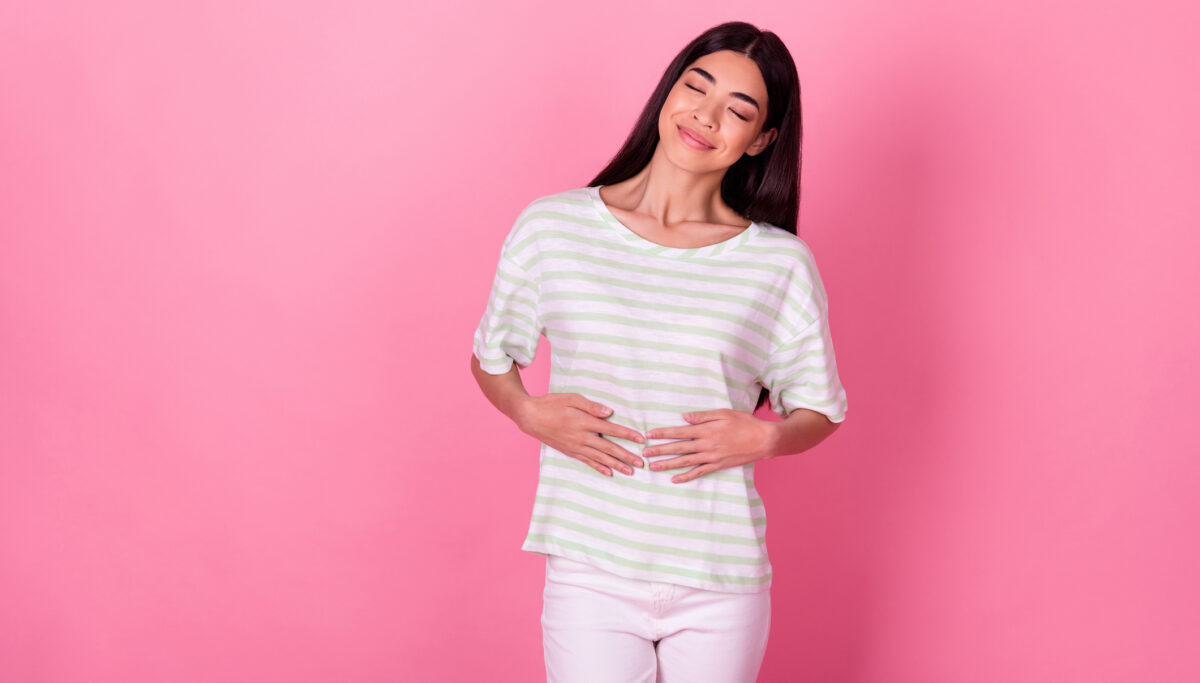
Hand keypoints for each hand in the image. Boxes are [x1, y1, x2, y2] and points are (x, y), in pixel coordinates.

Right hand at [516, 393, 645, 476]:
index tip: (641, 439)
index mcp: (584, 422)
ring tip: (630, 472)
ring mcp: (576, 447)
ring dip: (616, 465)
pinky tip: (609, 473)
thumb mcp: (572, 399)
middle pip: (609, 448)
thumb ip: (592, 406)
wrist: (530, 417)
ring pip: (600, 458)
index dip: (627, 435)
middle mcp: (582, 437)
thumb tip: (610, 413)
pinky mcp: (570, 452)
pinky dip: (599, 467)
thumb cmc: (552, 404)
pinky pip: (587, 462)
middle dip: (626, 456)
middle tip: (641, 463)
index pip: (611, 430)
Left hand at [643, 409, 778, 483]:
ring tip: (653, 467)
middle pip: (678, 448)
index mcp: (706, 430)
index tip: (649, 435)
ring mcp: (712, 457)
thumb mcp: (724, 413)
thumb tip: (684, 417)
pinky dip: (686, 476)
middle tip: (644, 454)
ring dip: (668, 464)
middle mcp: (706, 445)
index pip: (679, 432)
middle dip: (659, 450)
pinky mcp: (718, 465)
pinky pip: (699, 472)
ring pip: (685, 462)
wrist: (763, 440)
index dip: (663, 433)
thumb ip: (703, 416)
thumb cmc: (745, 423)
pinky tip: (675, 479)